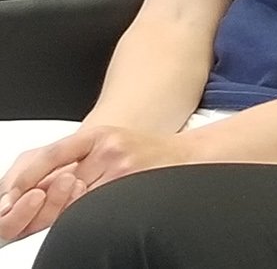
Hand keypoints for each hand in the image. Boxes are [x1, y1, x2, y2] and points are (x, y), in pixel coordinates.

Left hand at [0, 126, 190, 239]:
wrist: (186, 155)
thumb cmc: (144, 152)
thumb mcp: (110, 143)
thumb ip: (79, 158)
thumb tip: (39, 184)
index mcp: (100, 135)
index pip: (53, 154)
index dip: (29, 176)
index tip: (12, 193)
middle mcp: (110, 148)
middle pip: (63, 183)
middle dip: (49, 200)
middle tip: (38, 209)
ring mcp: (124, 168)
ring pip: (80, 200)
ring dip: (70, 210)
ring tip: (78, 207)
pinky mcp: (135, 185)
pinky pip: (99, 207)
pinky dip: (91, 213)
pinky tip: (96, 210)